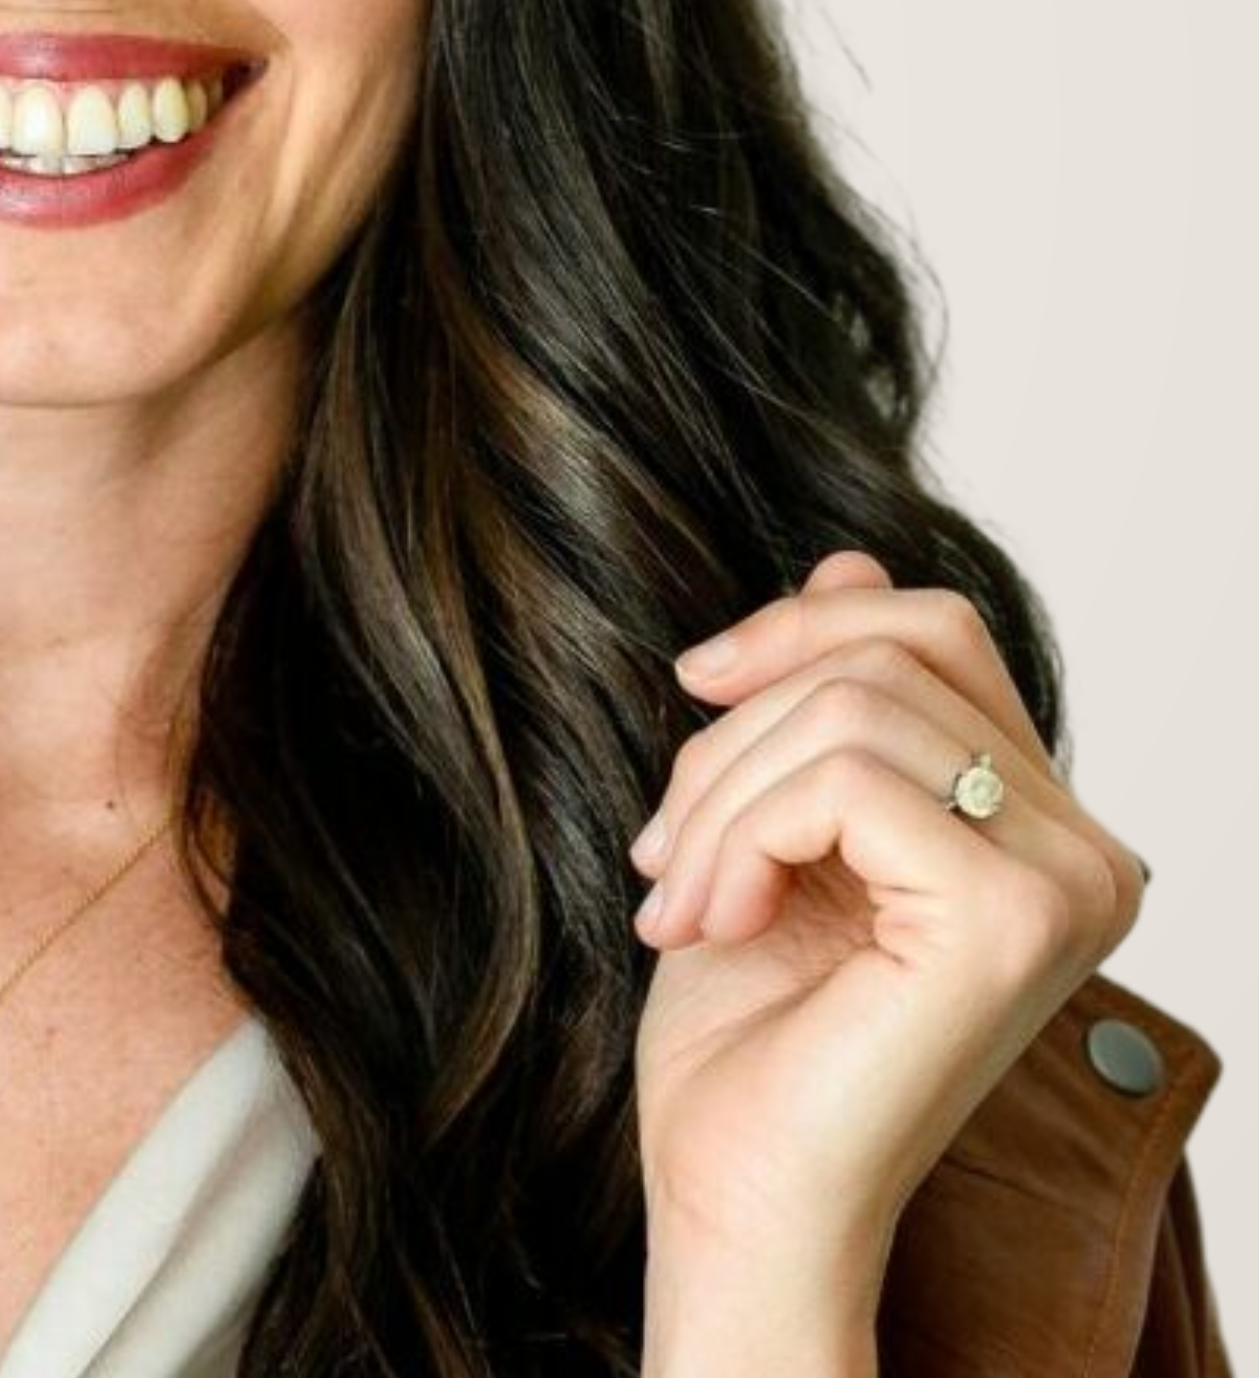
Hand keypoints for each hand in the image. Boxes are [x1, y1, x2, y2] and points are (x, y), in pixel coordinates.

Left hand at [628, 549, 1146, 1294]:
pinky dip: (738, 837)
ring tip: (684, 898)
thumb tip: (850, 559)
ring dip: (718, 798)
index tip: (695, 689)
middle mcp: (1082, 849)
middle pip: (881, 654)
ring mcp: (1062, 882)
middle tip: (667, 851)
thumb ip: (831, 702)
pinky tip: (712, 924)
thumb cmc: (750, 1030)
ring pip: (847, 711)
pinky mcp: (1013, 915)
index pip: (929, 629)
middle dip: (733, 733)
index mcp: (1035, 822)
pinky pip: (841, 780)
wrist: (736, 1191)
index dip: (794, 630)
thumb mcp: (773, 818)